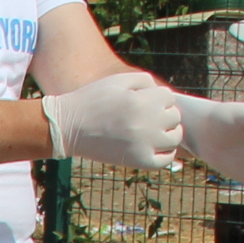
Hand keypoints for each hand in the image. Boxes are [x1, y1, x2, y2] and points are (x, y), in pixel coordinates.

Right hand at [39, 69, 182, 169]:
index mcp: (143, 101)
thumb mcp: (118, 81)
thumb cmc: (93, 100)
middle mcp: (148, 122)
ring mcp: (145, 144)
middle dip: (162, 114)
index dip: (156, 98)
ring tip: (150, 132)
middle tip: (143, 118)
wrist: (69, 127)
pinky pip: (166, 159)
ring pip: (175, 137)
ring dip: (167, 133)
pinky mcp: (140, 161)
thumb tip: (165, 95)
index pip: (169, 97)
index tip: (142, 103)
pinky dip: (165, 153)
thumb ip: (145, 81)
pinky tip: (152, 147)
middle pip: (174, 116)